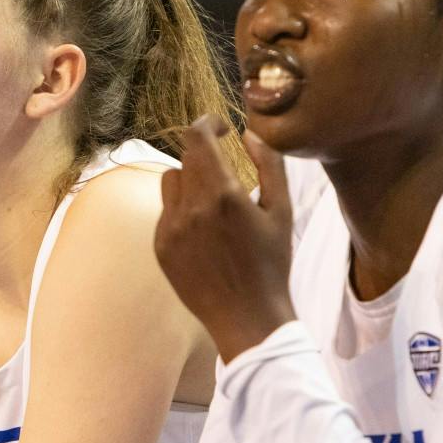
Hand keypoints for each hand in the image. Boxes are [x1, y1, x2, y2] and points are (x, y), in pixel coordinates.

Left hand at [153, 119, 295, 359]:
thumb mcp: (282, 212)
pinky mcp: (159, 247)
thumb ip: (269, 165)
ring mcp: (170, 228)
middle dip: (204, 154)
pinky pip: (165, 212)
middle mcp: (191, 208)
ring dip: (190, 180)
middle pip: (185, 157)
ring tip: (213, 200)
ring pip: (171, 181)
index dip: (207, 125)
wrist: (247, 318)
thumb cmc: (271, 264)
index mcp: (223, 195)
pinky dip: (182, 210)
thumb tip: (250, 134)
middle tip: (224, 166)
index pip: (197, 138)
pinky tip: (204, 231)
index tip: (221, 128)